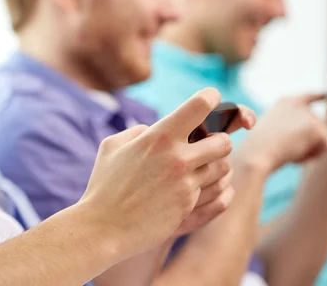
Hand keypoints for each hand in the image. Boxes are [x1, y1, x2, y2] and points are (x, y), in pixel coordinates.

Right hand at [78, 88, 232, 258]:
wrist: (103, 228)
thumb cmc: (104, 186)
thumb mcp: (113, 146)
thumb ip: (138, 132)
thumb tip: (153, 129)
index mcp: (160, 136)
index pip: (201, 105)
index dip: (212, 97)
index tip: (212, 99)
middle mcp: (178, 157)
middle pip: (224, 141)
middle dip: (219, 141)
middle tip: (206, 145)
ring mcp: (186, 184)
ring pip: (223, 168)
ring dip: (215, 166)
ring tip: (199, 168)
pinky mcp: (189, 206)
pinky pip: (215, 192)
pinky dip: (207, 187)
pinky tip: (190, 189)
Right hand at [239, 94, 326, 172]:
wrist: (257, 153)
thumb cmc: (259, 147)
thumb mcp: (272, 130)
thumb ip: (290, 125)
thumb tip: (314, 133)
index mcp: (285, 102)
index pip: (309, 96)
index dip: (319, 97)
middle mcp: (298, 103)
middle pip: (319, 124)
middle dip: (309, 140)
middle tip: (287, 147)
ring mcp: (308, 114)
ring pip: (323, 137)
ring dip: (309, 149)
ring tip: (288, 150)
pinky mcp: (317, 127)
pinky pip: (325, 147)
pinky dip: (312, 155)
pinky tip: (295, 154)